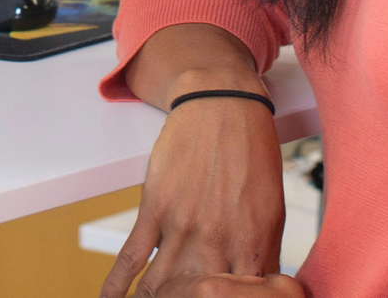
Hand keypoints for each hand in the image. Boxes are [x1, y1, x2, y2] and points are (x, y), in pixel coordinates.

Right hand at [99, 86, 286, 297]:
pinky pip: (131, 257)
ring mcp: (183, 228)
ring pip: (160, 287)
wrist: (223, 107)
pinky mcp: (155, 211)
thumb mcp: (271, 211)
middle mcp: (218, 242)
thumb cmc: (252, 155)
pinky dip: (116, 285)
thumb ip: (262, 254)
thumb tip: (255, 287)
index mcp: (253, 245)